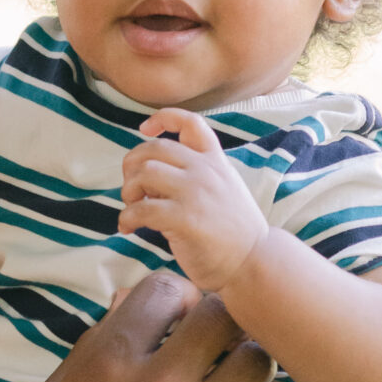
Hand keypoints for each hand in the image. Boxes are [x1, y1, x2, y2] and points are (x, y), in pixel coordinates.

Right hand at [0, 272, 286, 381]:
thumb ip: (97, 349)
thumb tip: (133, 304)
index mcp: (104, 363)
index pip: (166, 288)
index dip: (177, 300)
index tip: (179, 320)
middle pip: (222, 316)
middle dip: (220, 325)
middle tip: (216, 346)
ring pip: (255, 362)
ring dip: (247, 369)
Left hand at [120, 110, 267, 293]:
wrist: (254, 262)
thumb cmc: (232, 232)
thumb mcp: (223, 189)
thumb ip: (195, 175)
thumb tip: (151, 173)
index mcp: (215, 161)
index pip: (191, 122)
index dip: (163, 118)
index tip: (145, 128)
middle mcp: (206, 171)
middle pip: (155, 148)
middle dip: (133, 165)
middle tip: (132, 189)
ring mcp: (196, 193)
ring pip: (145, 173)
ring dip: (128, 190)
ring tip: (132, 207)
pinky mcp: (185, 219)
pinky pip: (142, 209)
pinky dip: (127, 217)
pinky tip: (128, 227)